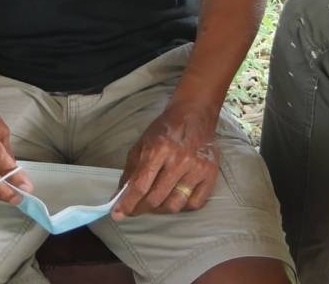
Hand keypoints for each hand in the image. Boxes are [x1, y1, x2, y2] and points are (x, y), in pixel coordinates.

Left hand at [114, 102, 219, 218]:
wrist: (194, 114)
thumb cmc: (165, 129)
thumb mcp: (142, 143)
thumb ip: (131, 170)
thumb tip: (121, 196)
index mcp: (159, 149)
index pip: (140, 185)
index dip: (128, 203)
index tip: (118, 214)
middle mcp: (179, 160)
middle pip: (156, 198)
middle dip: (140, 209)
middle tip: (134, 210)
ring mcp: (197, 168)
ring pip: (175, 204)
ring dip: (160, 210)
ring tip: (152, 206)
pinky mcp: (211, 174)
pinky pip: (195, 203)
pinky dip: (182, 207)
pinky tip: (173, 200)